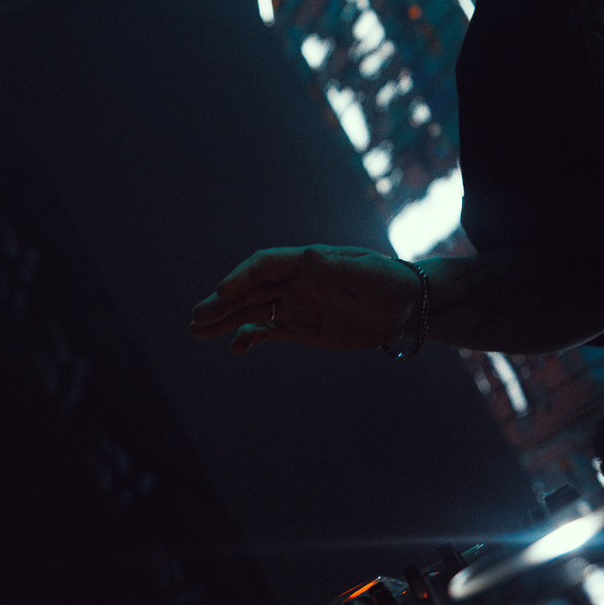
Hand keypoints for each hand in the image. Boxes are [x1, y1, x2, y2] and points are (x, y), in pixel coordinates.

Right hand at [189, 245, 421, 355]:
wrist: (407, 306)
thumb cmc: (391, 282)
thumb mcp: (370, 274)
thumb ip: (341, 268)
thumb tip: (309, 255)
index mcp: (307, 263)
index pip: (265, 266)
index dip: (241, 278)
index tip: (223, 293)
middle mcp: (295, 282)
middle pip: (250, 290)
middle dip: (222, 303)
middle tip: (197, 318)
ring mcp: (296, 305)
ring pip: (252, 311)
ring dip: (225, 320)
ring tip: (196, 331)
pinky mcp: (301, 328)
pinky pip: (268, 332)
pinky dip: (249, 339)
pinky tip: (234, 348)